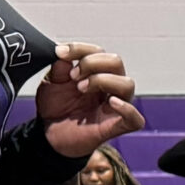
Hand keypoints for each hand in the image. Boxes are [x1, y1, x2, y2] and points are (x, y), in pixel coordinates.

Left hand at [33, 43, 146, 160]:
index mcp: (96, 73)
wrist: (49, 135)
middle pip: (116, 62)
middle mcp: (109, 87)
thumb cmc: (55, 108)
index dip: (81, 49)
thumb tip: (65, 54)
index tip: (61, 53)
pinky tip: (110, 103)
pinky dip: (126, 108)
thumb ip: (59, 67)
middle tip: (73, 76)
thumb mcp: (52, 82)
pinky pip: (135, 118)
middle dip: (92, 63)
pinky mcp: (117, 126)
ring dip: (103, 81)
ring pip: (127, 84)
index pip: (99, 52)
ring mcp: (115, 106)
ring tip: (81, 89)